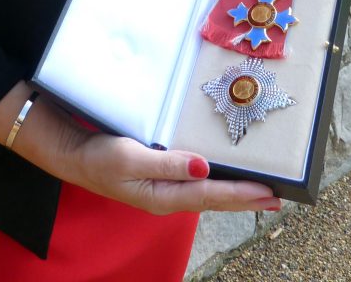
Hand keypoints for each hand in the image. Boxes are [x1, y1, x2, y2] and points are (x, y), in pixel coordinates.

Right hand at [0, 84, 281, 213]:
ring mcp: (163, 187)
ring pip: (207, 191)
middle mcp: (168, 195)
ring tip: (260, 192)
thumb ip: (167, 163)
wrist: (72, 154)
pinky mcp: (159, 175)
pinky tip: (222, 175)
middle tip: (278, 197)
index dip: (241, 194)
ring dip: (234, 191)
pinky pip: (195, 181)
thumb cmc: (98, 156)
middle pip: (214, 198)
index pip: (211, 195)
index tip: (269, 193)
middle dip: (246, 198)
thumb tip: (203, 165)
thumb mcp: (129, 157)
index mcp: (163, 195)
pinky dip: (215, 179)